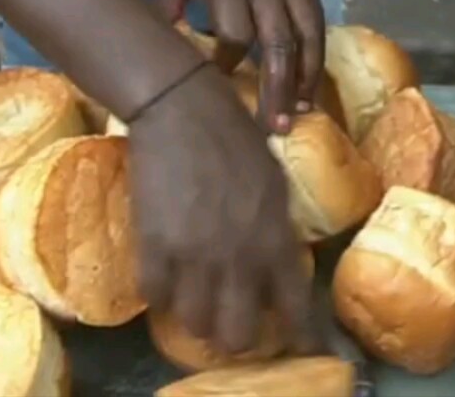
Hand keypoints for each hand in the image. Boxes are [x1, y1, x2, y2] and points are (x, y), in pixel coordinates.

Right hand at [130, 64, 313, 353]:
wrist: (182, 107)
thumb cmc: (236, 135)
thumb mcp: (275, 182)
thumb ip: (276, 229)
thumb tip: (276, 265)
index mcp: (276, 239)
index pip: (294, 309)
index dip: (299, 336)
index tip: (301, 346)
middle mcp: (239, 257)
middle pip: (237, 335)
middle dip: (238, 335)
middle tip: (233, 320)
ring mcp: (193, 256)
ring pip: (194, 324)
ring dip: (198, 317)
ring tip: (197, 300)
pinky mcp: (153, 246)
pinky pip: (155, 297)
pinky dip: (161, 294)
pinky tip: (167, 278)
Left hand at [157, 0, 323, 133]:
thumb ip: (168, 3)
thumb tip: (157, 48)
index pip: (231, 34)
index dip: (224, 65)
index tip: (214, 89)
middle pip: (273, 45)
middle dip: (273, 88)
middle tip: (270, 129)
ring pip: (303, 42)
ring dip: (300, 82)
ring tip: (296, 118)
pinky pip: (317, 31)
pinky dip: (314, 63)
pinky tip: (309, 92)